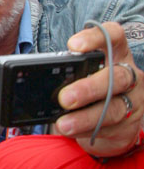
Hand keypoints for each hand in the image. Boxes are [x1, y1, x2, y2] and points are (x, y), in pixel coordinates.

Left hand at [54, 22, 143, 157]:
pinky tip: (71, 131)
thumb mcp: (81, 76)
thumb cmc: (90, 92)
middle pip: (117, 76)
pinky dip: (87, 131)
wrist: (111, 124)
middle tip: (64, 98)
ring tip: (63, 124)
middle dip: (89, 88)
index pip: (113, 36)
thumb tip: (35, 78)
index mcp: (116, 54)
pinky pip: (110, 129)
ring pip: (114, 108)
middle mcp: (128, 74)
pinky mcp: (130, 125)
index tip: (73, 46)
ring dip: (85, 118)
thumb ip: (67, 74)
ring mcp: (133, 100)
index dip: (95, 38)